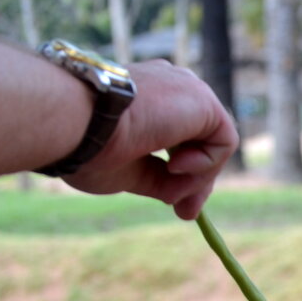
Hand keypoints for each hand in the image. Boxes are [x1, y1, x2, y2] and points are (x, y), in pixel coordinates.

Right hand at [63, 60, 238, 220]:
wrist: (76, 123)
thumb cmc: (87, 145)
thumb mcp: (128, 171)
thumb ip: (159, 179)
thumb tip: (183, 199)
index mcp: (147, 97)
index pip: (180, 138)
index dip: (184, 175)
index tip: (178, 207)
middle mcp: (169, 87)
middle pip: (201, 141)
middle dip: (198, 182)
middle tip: (185, 214)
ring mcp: (187, 89)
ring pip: (213, 143)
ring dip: (197, 177)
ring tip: (169, 187)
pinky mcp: (203, 98)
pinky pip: (224, 141)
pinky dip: (206, 164)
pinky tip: (174, 165)